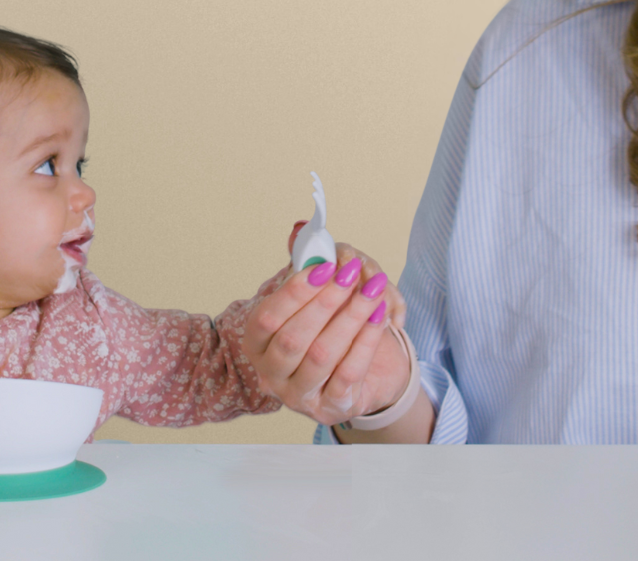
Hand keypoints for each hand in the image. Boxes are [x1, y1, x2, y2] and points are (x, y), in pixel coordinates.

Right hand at [242, 229, 410, 426]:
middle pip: (294, 339)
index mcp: (256, 343)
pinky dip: (366, 341)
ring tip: (374, 289)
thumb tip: (301, 228)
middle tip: (353, 272)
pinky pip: (348, 374)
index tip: (325, 265)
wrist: (358, 373)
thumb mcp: (314, 296)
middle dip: (326, 301)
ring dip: (351, 317)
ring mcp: (299, 396)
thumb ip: (306, 264)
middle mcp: (271, 374)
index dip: (295, 291)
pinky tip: (381, 316)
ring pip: (322, 355)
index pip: (266, 318)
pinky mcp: (330, 408)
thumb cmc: (327, 327)